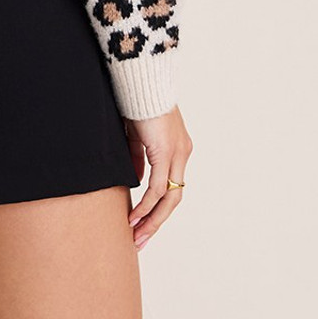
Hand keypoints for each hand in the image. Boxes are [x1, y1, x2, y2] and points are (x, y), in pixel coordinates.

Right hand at [123, 104, 192, 250]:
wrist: (142, 79)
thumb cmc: (137, 100)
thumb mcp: (136, 134)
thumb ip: (138, 157)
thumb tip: (136, 180)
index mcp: (177, 147)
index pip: (170, 185)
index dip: (158, 206)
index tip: (143, 222)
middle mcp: (182, 153)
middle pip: (174, 198)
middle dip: (157, 221)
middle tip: (142, 239)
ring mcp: (177, 154)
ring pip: (170, 198)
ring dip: (153, 219)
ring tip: (138, 236)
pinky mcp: (166, 152)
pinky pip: (157, 188)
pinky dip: (147, 205)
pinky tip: (135, 217)